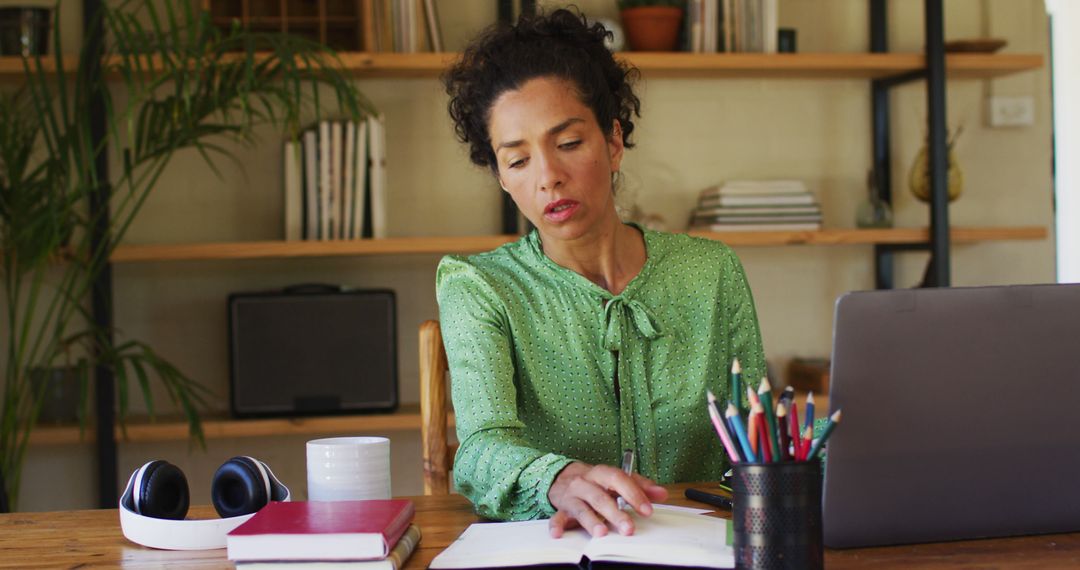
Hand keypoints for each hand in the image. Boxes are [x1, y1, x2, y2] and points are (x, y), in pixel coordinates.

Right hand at [547, 462, 667, 538]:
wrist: (562, 476)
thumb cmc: (595, 481)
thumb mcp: (616, 479)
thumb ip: (639, 485)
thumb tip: (662, 494)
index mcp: (602, 473)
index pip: (618, 480)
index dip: (633, 494)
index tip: (647, 510)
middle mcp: (585, 483)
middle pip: (600, 497)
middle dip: (615, 513)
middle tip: (628, 528)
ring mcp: (572, 496)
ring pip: (581, 508)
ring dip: (590, 520)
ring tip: (601, 532)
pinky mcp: (561, 509)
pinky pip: (557, 517)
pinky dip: (556, 525)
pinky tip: (559, 533)